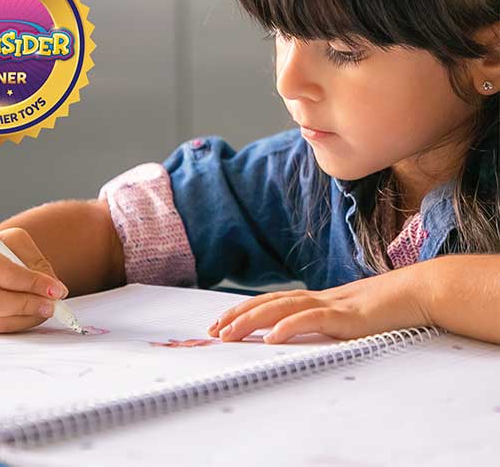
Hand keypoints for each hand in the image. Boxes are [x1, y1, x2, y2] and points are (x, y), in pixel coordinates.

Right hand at [0, 227, 68, 333]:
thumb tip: (53, 291)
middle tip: (53, 306)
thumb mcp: (17, 244)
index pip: (2, 272)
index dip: (31, 283)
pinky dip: (15, 325)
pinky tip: (28, 315)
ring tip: (45, 310)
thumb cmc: (0, 250)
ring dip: (25, 319)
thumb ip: (35, 264)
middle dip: (27, 306)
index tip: (56, 289)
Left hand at [207, 264, 433, 343]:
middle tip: (213, 331)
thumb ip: (324, 322)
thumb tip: (299, 333)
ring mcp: (328, 304)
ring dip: (251, 321)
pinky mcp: (344, 315)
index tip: (219, 323)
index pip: (269, 303)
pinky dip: (288, 326)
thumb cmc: (383, 307)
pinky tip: (271, 336)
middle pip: (267, 304)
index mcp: (313, 299)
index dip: (242, 311)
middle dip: (237, 316)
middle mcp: (315, 298)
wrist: (413, 292)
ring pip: (280, 309)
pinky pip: (310, 319)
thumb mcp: (346, 318)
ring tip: (230, 333)